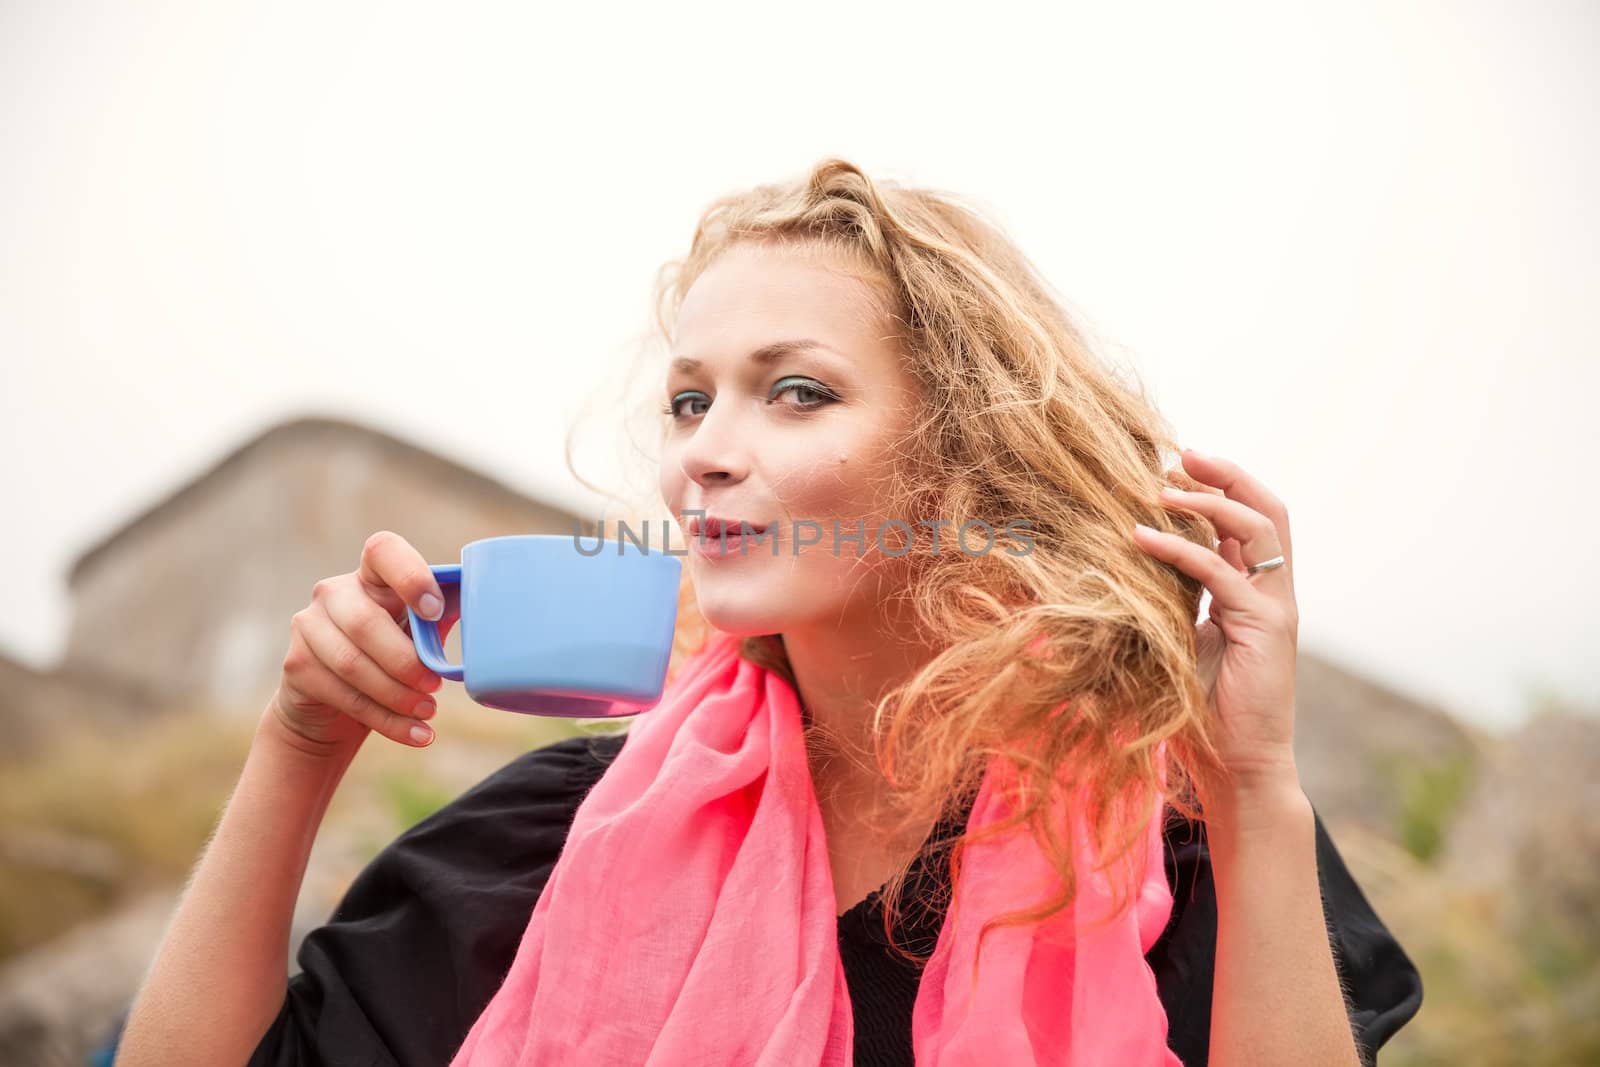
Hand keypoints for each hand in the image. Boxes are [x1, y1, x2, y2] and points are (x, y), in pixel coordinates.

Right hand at [270, 531, 460, 753]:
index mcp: (372, 574)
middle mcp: (333, 592)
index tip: (434, 611)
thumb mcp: (421, 632)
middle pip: (366, 622)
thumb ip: (445, 613)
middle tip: (436, 687)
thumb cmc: (392, 656)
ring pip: (353, 663)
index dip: (410, 576)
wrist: (335, 706)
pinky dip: (387, 720)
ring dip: (398, 695)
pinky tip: (417, 734)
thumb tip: (491, 603)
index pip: (384, 551)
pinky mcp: (296, 665)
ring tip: (429, 712)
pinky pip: (344, 695)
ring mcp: (309, 626)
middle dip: (406, 662)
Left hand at [1133, 449, 1300, 800]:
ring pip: (1258, 528)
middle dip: (1227, 474)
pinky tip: (1139, 538)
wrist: (1238, 767)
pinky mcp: (1267, 629)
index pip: (1252, 521)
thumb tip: (1118, 576)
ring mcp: (1276, 608)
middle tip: (1181, 453)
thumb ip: (1169, 606)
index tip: (1176, 465)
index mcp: (1257, 593)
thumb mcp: (1180, 643)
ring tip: (1161, 487)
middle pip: (1268, 509)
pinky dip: (1181, 549)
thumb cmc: (1202, 712)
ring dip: (1208, 500)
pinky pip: (1223, 574)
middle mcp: (1275, 593)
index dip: (1221, 486)